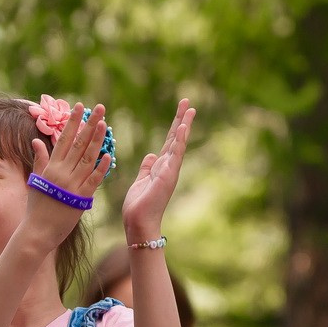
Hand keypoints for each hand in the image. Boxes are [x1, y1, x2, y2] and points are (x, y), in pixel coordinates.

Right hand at [28, 101, 111, 230]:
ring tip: (105, 124)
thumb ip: (40, 160)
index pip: (64, 139)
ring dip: (97, 141)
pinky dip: (101, 168)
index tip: (80, 106)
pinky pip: (93, 181)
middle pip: (78, 144)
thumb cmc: (36, 207)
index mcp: (51, 167)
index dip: (72, 122)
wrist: (38, 232)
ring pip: (87, 159)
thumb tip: (36, 141)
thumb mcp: (36, 181)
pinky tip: (108, 155)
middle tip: (100, 108)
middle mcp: (62, 173)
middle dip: (89, 124)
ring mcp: (72, 186)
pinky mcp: (81, 199)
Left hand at [122, 99, 195, 242]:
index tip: (181, 110)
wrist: (138, 223)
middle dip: (181, 120)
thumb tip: (151, 155)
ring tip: (189, 109)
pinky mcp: (167, 176)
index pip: (169, 142)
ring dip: (183, 126)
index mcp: (161, 167)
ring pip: (178, 144)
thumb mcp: (141, 181)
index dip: (175, 126)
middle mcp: (168, 167)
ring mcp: (169, 171)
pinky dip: (179, 141)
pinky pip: (174, 155)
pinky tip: (182, 128)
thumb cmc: (138, 206)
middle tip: (188, 102)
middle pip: (176, 139)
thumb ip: (147, 168)